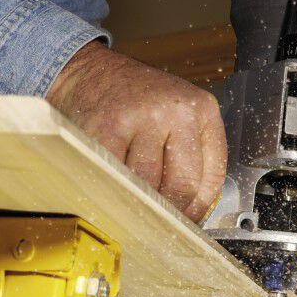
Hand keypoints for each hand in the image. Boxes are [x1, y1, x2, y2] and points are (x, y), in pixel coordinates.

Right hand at [47, 43, 226, 220]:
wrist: (86, 70)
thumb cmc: (133, 99)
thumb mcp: (175, 116)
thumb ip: (189, 156)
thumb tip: (189, 214)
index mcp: (201, 110)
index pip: (210, 177)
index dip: (197, 210)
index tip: (185, 225)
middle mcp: (176, 111)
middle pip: (182, 186)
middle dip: (169, 214)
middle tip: (157, 227)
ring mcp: (141, 117)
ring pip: (147, 186)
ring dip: (139, 205)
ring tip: (132, 210)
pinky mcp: (107, 126)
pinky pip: (115, 176)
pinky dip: (114, 193)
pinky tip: (112, 196)